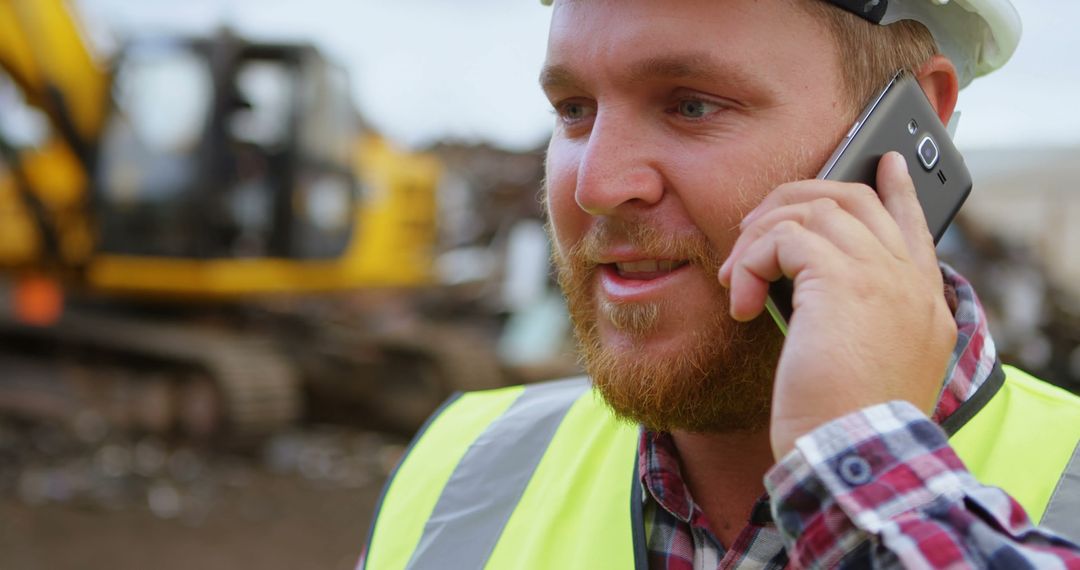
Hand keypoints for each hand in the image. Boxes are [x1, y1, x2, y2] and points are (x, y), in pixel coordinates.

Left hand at [718, 152, 956, 460]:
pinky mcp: (840, 279)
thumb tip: (812, 293)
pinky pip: (783, 238)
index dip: (899, 190)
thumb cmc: (848, 423)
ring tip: (735, 274)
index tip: (889, 164)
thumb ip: (862, 321)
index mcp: (923, 302)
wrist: (854, 453)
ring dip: (761, 235)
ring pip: (814, 210)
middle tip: (757, 225)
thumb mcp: (869, 367)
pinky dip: (750, 262)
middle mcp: (909, 280)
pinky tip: (739, 302)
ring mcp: (881, 274)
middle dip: (798, 199)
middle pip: (855, 200)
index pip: (914, 225)